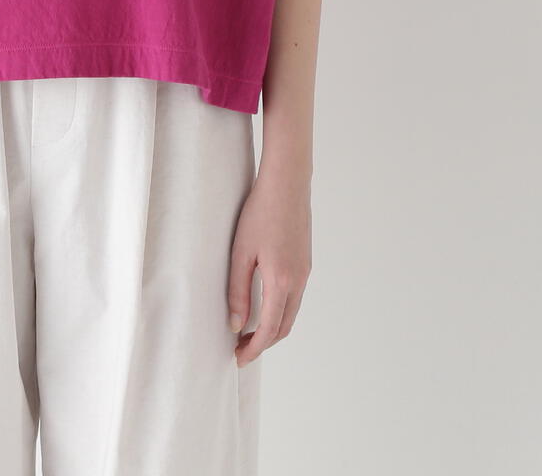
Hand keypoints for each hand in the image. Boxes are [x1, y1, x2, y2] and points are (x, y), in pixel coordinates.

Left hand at [227, 166, 311, 365]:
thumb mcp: (241, 252)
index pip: (270, 330)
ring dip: (272, 328)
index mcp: (282, 281)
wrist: (287, 183)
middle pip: (284, 327)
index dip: (254, 349)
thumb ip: (238, 290)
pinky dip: (280, 311)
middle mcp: (299, 281)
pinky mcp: (305, 262)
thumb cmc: (260, 212)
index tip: (239, 358)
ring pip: (291, 313)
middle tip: (240, 348)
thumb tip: (236, 324)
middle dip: (263, 343)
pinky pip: (295, 297)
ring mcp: (305, 272)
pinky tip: (263, 305)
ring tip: (248, 330)